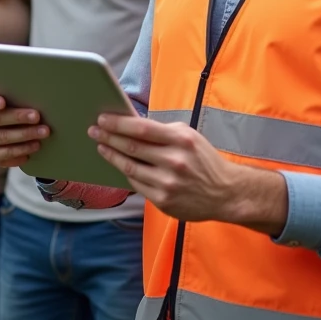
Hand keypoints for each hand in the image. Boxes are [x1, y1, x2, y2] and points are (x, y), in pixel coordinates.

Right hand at [0, 88, 48, 167]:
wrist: (16, 115)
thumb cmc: (14, 95)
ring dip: (24, 135)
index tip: (3, 102)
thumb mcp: (10, 88)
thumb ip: (14, 87)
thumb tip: (33, 86)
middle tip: (37, 116)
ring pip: (1, 139)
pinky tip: (34, 146)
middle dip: (17, 118)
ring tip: (43, 132)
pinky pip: (3, 157)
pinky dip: (20, 152)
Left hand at [90, 114, 285, 233]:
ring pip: (130, 167)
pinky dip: (125, 173)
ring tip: (101, 146)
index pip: (142, 129)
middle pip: (131, 147)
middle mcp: (174, 161)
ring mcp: (168, 183)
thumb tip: (131, 125)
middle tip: (94, 130)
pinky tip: (118, 164)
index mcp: (181, 140)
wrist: (226, 193)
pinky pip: (137, 184)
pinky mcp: (164, 201)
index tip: (103, 118)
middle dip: (109, 137)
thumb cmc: (204, 160)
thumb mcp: (189, 137)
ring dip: (111, 155)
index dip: (119, 123)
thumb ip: (163, 132)